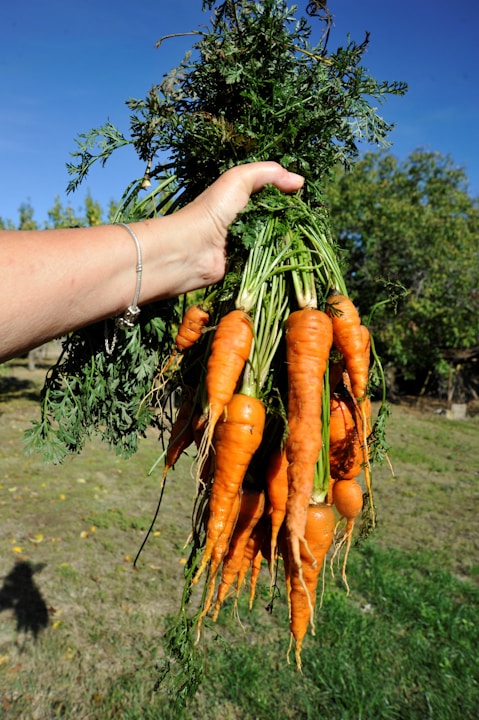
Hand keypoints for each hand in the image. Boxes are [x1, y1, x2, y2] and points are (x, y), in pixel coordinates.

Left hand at [176, 162, 303, 287]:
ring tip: (306, 240)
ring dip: (287, 242)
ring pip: (275, 242)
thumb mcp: (239, 179)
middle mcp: (245, 220)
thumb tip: (299, 182)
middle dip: (292, 221)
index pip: (273, 195)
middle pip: (277, 219)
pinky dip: (278, 261)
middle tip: (310, 222)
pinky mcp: (246, 265)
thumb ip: (269, 174)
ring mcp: (245, 244)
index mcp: (242, 198)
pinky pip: (268, 262)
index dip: (289, 195)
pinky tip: (293, 258)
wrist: (191, 250)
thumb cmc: (212, 210)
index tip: (308, 198)